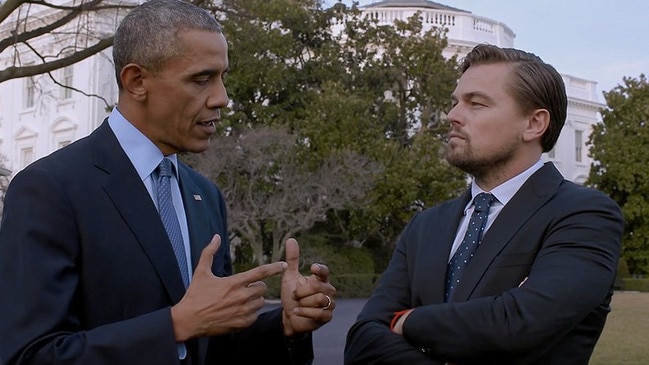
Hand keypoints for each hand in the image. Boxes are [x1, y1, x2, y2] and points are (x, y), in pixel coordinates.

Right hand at [171, 234, 286, 340]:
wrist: (188, 321)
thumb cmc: (195, 295)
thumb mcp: (201, 272)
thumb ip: (209, 253)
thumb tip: (216, 237)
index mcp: (234, 283)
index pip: (260, 272)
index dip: (274, 267)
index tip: (284, 265)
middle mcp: (241, 297)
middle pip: (262, 288)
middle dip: (256, 287)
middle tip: (244, 288)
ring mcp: (242, 311)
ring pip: (260, 303)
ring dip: (254, 300)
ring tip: (240, 301)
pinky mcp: (241, 324)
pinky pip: (255, 316)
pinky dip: (250, 314)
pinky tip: (238, 312)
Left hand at [280, 238, 335, 335]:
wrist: (290, 317)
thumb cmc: (292, 296)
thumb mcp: (289, 277)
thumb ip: (292, 259)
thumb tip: (291, 239)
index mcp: (321, 279)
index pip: (324, 271)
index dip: (320, 269)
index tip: (312, 268)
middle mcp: (328, 290)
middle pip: (318, 286)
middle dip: (301, 292)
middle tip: (295, 295)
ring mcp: (330, 303)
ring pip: (319, 300)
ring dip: (302, 303)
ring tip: (298, 305)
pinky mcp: (328, 316)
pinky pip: (318, 313)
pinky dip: (304, 312)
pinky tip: (298, 311)